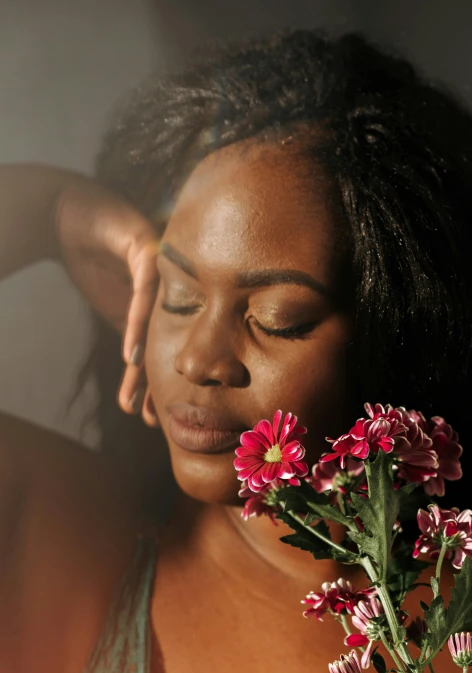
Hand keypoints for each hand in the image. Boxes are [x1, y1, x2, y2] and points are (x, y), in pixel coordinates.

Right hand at [55, 175, 158, 419]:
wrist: (67, 216)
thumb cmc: (92, 257)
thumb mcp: (112, 303)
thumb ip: (130, 332)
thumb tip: (137, 370)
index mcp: (161, 310)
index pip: (160, 352)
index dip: (153, 385)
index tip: (150, 418)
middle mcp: (168, 295)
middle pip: (164, 345)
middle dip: (157, 385)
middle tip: (156, 421)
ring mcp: (161, 273)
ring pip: (157, 327)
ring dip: (147, 364)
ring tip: (144, 401)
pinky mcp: (147, 251)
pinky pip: (143, 296)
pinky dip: (135, 325)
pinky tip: (130, 355)